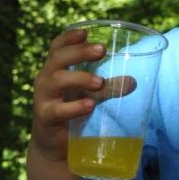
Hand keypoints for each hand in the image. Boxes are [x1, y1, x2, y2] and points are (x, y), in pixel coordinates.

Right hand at [31, 28, 134, 163]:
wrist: (56, 147)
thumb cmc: (72, 113)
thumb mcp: (90, 96)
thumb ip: (109, 87)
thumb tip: (134, 81)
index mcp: (56, 70)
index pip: (58, 48)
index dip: (69, 38)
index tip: (85, 32)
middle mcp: (46, 81)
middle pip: (58, 59)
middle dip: (79, 52)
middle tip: (102, 49)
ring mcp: (44, 99)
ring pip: (57, 81)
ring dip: (80, 78)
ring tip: (100, 82)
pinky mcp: (47, 119)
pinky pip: (58, 111)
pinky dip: (75, 107)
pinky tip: (89, 105)